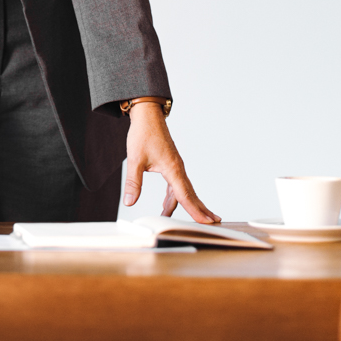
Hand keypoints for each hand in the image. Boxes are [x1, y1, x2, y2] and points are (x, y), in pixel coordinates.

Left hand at [122, 102, 218, 223]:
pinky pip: (177, 184)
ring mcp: (175, 166)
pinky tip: (169, 203)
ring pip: (184, 190)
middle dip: (200, 210)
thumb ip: (133, 182)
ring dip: (186, 204)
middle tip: (211, 224)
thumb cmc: (143, 133)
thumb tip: (129, 201)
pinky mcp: (171, 164)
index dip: (195, 211)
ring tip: (188, 219)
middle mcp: (178, 168)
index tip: (206, 222)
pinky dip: (175, 196)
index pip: (185, 195)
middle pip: (190, 194)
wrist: (147, 116)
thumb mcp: (135, 159)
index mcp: (173, 168)